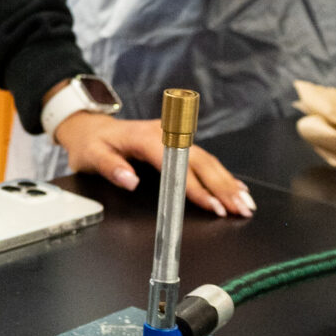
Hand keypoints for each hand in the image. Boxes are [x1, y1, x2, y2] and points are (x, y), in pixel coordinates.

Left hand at [53, 111, 254, 217]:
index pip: (177, 165)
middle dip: (223, 187)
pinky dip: (222, 175)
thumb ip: (110, 168)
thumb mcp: (90, 156)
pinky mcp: (177, 143)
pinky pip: (203, 160)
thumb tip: (129, 181)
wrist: (89, 126)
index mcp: (145, 138)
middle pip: (201, 162)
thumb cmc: (90, 144)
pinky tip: (236, 187)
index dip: (196, 187)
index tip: (213, 205)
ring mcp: (173, 137)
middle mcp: (164, 134)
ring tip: (245, 203)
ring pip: (207, 161)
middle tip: (241, 209)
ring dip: (228, 183)